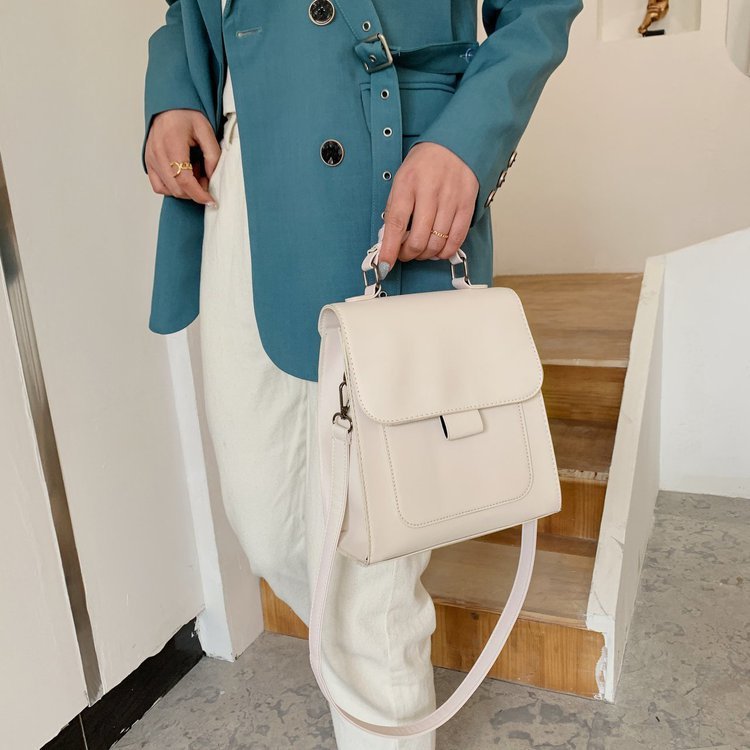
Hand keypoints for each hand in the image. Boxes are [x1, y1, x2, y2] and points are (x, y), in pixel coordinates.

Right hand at [144, 109, 220, 206]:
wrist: (169, 106)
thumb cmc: (186, 115)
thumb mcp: (206, 131)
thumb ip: (213, 156)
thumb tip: (213, 178)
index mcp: (172, 143)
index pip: (184, 180)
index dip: (199, 194)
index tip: (211, 200)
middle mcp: (157, 153)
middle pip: (177, 189)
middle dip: (195, 191)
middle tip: (205, 178)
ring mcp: (150, 159)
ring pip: (168, 190)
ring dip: (184, 189)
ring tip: (193, 171)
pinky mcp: (148, 162)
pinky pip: (159, 186)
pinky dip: (172, 187)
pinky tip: (182, 175)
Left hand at [378, 141, 478, 272]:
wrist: (455, 144)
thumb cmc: (425, 164)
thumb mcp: (401, 180)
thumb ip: (395, 210)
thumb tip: (389, 241)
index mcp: (407, 184)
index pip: (396, 224)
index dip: (390, 249)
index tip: (385, 264)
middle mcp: (430, 192)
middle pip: (418, 239)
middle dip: (409, 254)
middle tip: (405, 253)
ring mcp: (451, 199)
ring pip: (437, 243)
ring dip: (426, 254)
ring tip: (421, 250)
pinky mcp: (467, 205)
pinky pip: (457, 239)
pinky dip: (445, 251)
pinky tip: (438, 249)